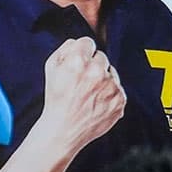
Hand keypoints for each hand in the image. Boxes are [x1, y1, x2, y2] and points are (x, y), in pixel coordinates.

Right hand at [35, 37, 125, 154]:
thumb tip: (79, 41)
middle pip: (101, 56)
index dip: (81, 53)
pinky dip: (110, 94)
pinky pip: (118, 88)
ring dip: (103, 80)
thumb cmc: (56, 98)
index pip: (88, 42)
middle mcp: (96, 72)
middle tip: (81, 83)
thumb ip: (65, 48)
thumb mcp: (51, 68)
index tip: (77, 65)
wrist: (63, 130)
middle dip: (92, 66)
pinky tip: (96, 103)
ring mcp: (110, 87)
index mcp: (78, 61)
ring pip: (111, 72)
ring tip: (88, 95)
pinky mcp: (120, 100)